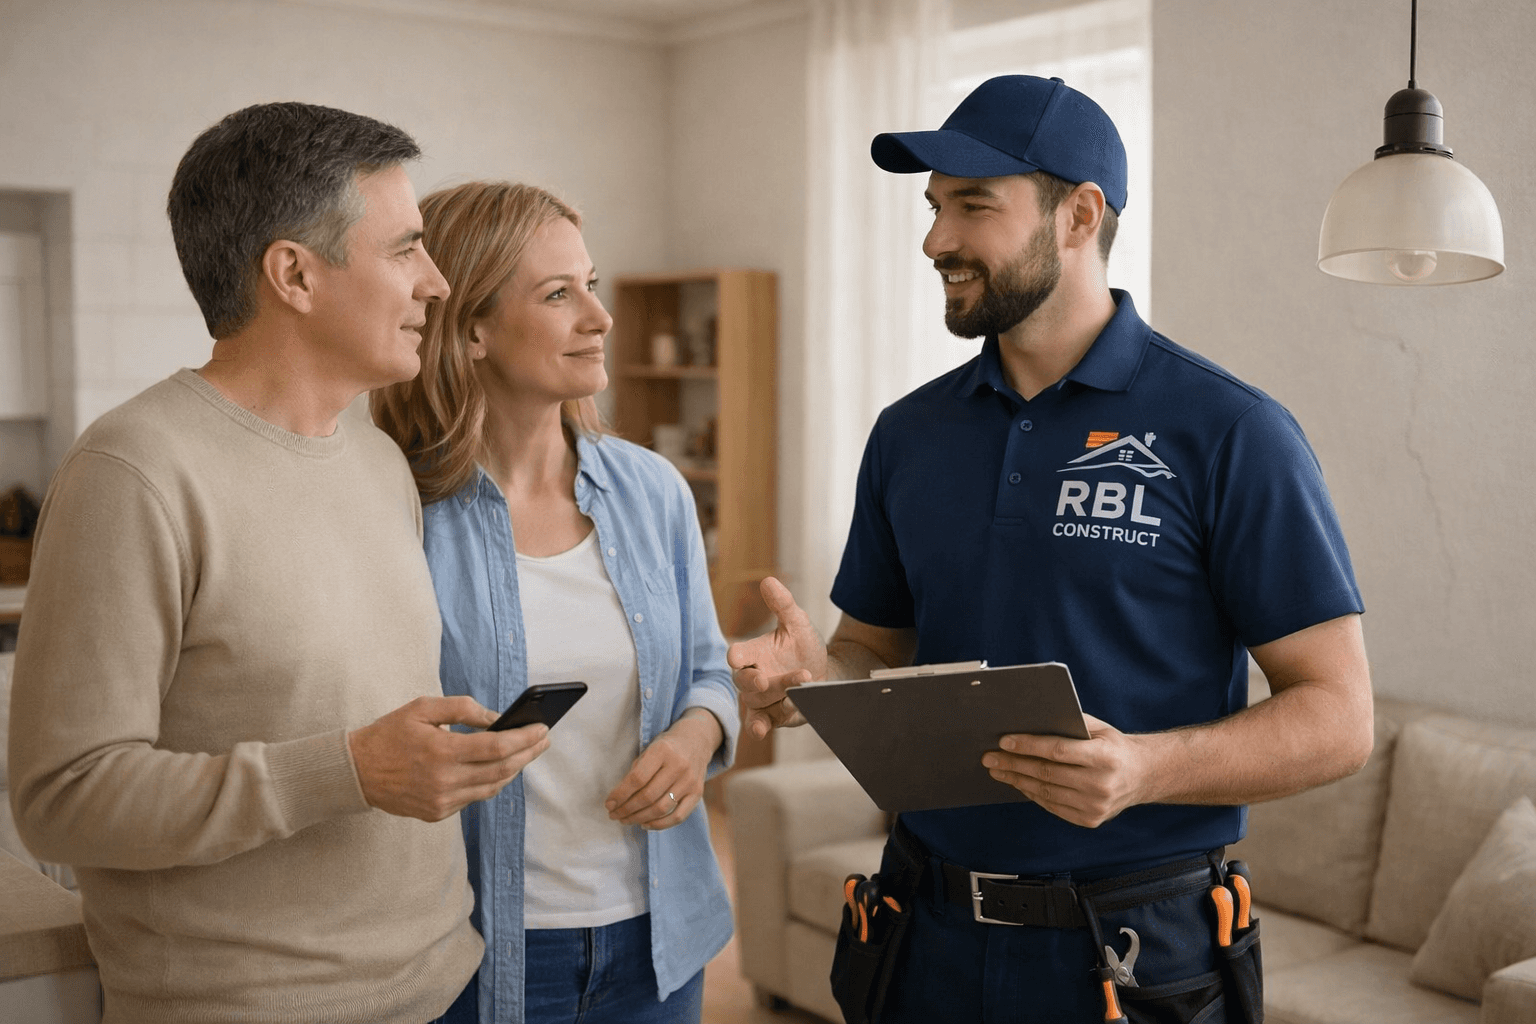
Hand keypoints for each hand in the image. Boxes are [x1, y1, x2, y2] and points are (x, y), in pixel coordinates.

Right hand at [349, 696, 548, 821]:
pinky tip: (499, 769)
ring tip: (526, 753)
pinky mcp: (437, 813)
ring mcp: (441, 802)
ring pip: (492, 787)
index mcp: (442, 752)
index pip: (498, 748)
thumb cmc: (390, 734)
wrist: (355, 772)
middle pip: (502, 770)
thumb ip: (462, 709)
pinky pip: (474, 798)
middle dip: (528, 754)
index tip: (543, 729)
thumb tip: (497, 718)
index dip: (525, 739)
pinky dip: (490, 782)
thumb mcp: (423, 708)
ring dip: (513, 770)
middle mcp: (444, 781)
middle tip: (544, 739)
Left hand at [605, 709, 721, 830]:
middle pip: (648, 796)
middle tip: (614, 815)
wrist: (697, 739)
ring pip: (661, 809)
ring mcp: (690, 781)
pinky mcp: (698, 793)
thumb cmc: (666, 747)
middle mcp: (678, 766)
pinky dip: (659, 825)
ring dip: (639, 818)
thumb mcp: (649, 749)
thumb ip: (636, 771)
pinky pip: (678, 816)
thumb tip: (618, 800)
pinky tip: (645, 824)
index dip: (620, 794)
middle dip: (627, 809)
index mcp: (662, 751)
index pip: (637, 778)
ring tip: (625, 820)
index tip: (608, 804)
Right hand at [726, 577, 826, 738]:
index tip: (737, 657)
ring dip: (778, 695)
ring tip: (803, 684)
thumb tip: (768, 580)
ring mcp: (761, 699)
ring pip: (758, 701)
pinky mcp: (771, 716)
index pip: (738, 655)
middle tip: (765, 680)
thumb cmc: (804, 647)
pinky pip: (760, 722)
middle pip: (744, 681)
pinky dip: (759, 726)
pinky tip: (761, 730)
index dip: (736, 656)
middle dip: (753, 681)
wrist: (825, 675)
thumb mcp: (798, 623)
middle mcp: (753, 677)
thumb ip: (783, 605)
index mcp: (754, 653)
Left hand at [982, 714, 1150, 827]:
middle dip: (1014, 764)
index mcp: (1105, 757)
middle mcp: (1101, 784)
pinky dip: (1031, 794)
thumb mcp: (1099, 728)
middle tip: (990, 757)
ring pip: (1045, 792)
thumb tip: (1029, 721)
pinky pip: (1052, 806)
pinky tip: (1018, 783)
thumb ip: (1069, 724)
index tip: (1004, 741)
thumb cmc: (1113, 746)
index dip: (1028, 746)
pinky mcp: (1090, 820)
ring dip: (1017, 780)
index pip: (1058, 751)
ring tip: (998, 770)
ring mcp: (1096, 806)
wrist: (1143, 776)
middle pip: (1047, 773)